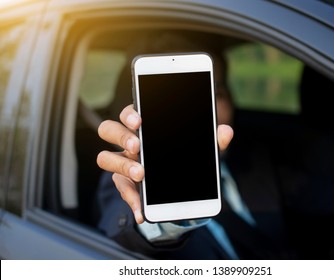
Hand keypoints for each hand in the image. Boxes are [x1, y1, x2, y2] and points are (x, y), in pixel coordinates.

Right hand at [97, 104, 233, 223]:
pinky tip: (142, 211)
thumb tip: (226, 131)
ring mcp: (123, 162)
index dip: (130, 113)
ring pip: (105, 157)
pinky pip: (121, 191)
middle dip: (121, 136)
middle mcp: (128, 141)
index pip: (130, 112)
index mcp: (144, 126)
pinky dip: (132, 201)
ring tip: (141, 173)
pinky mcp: (124, 184)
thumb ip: (213, 140)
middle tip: (138, 146)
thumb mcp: (201, 149)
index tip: (139, 120)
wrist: (179, 185)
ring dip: (121, 165)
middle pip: (108, 129)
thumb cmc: (185, 156)